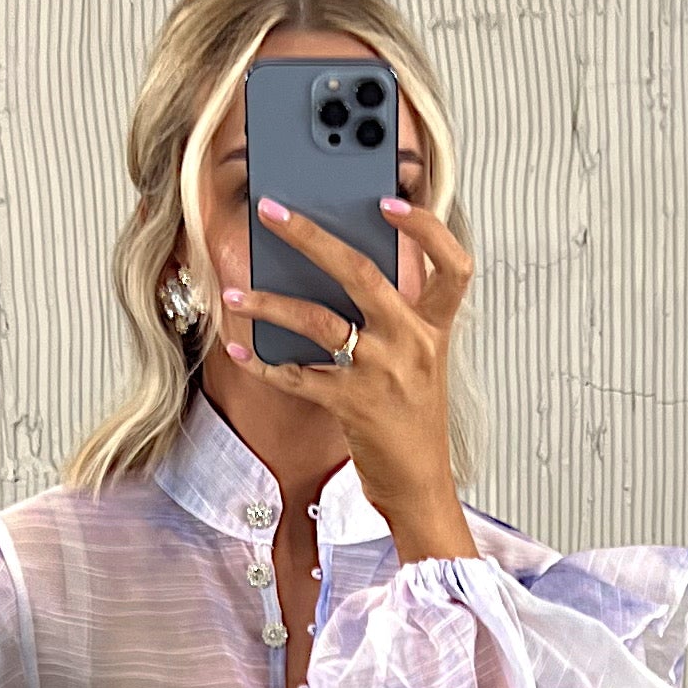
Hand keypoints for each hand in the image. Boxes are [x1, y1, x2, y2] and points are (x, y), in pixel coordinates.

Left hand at [221, 195, 477, 562]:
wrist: (420, 488)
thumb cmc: (413, 423)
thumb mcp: (418, 364)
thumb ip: (392, 321)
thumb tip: (334, 275)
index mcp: (435, 329)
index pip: (451, 265)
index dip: (425, 228)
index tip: (390, 200)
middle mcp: (413, 343)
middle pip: (361, 272)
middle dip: (310, 235)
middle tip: (273, 210)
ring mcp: (384, 374)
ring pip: (319, 320)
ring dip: (270, 302)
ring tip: (236, 292)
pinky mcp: (355, 406)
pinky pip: (300, 376)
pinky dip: (266, 364)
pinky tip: (242, 349)